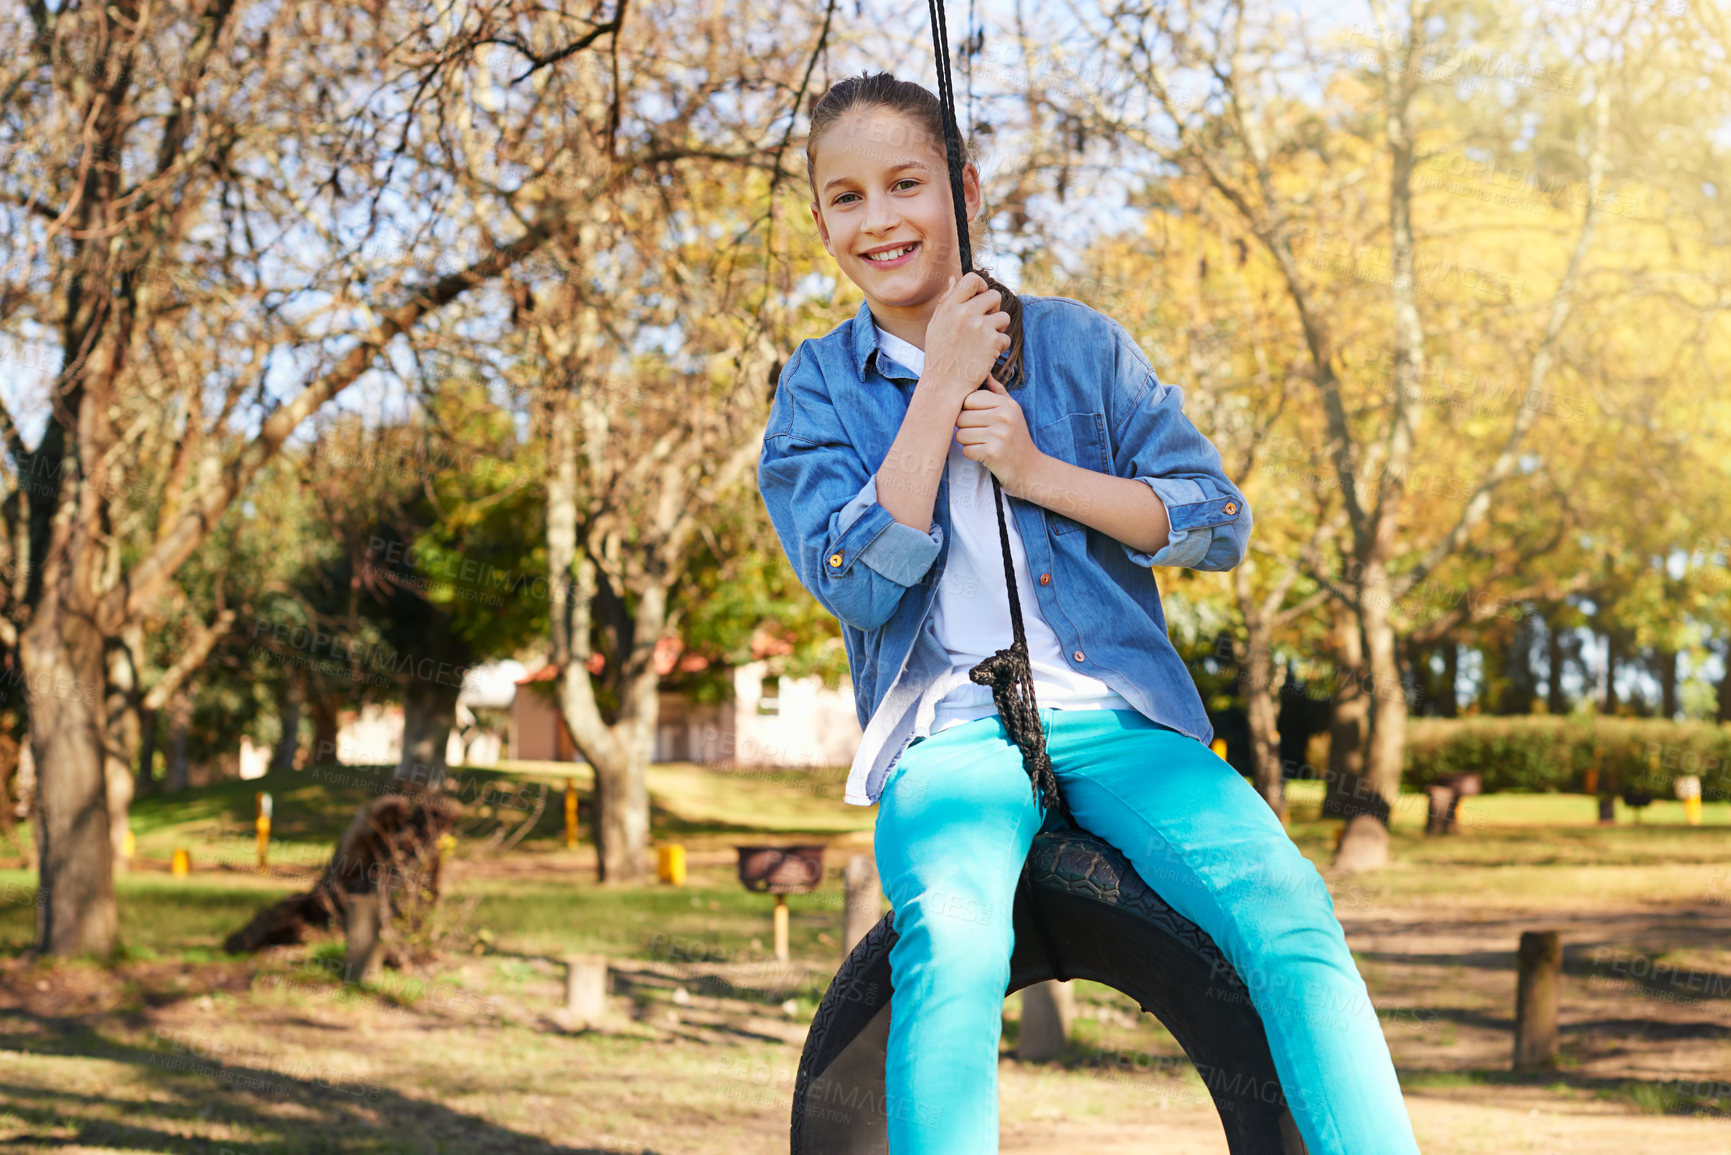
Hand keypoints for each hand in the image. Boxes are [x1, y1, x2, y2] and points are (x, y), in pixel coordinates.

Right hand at [920, 272, 1011, 405]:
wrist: (944, 384)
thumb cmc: (939, 355)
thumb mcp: (936, 325)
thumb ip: (946, 301)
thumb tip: (954, 279)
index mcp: (950, 306)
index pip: (972, 279)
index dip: (981, 286)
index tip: (981, 297)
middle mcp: (965, 313)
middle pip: (994, 296)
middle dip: (993, 309)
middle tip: (985, 324)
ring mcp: (980, 326)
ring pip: (1004, 317)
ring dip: (998, 329)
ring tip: (984, 342)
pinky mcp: (993, 341)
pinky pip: (1005, 337)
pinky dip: (999, 347)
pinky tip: (986, 355)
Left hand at [955, 374, 1044, 494]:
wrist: (1030, 467)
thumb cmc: (1016, 437)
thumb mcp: (1012, 411)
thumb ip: (998, 392)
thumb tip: (985, 373)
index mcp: (1006, 405)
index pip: (969, 399)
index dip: (967, 410)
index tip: (977, 418)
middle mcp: (1003, 417)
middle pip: (961, 417)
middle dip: (965, 428)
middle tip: (980, 434)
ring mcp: (999, 435)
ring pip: (960, 434)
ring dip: (967, 442)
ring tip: (983, 443)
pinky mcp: (992, 453)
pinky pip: (966, 450)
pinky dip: (972, 454)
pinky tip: (984, 454)